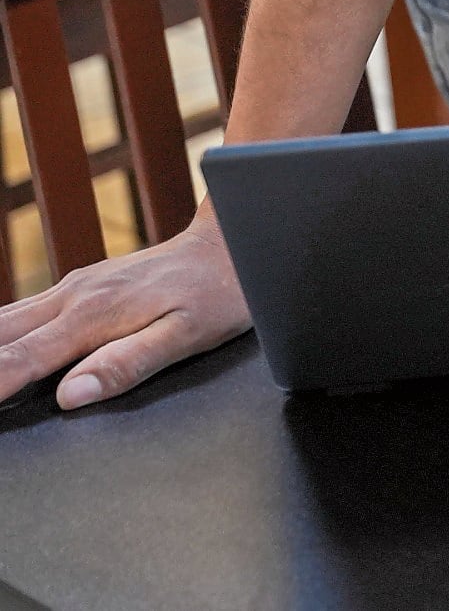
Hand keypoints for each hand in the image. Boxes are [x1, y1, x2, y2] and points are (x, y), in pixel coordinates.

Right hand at [0, 209, 248, 411]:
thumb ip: (128, 363)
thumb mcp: (188, 336)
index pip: (19, 362)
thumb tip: (72, 396)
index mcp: (93, 317)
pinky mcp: (77, 286)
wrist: (233, 242)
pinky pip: (20, 311)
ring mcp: (72, 288)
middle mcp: (72, 297)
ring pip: (2, 321)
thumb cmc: (218, 294)